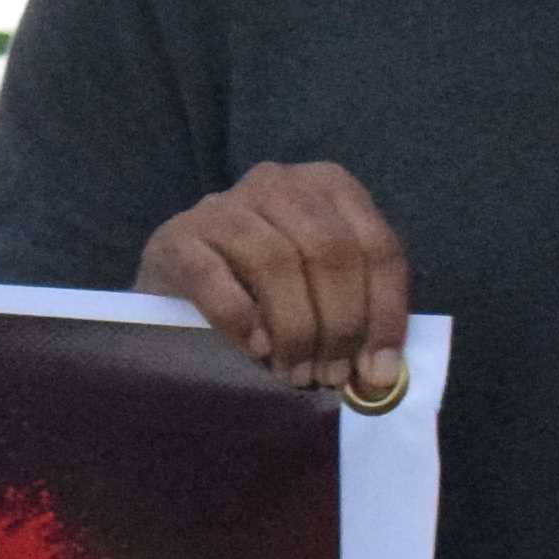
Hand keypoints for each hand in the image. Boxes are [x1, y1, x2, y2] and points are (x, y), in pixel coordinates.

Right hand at [134, 161, 410, 398]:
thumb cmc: (259, 287)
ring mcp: (223, 205)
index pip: (377, 246)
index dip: (384, 312)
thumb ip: (354, 314)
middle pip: (329, 251)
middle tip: (329, 375)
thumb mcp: (319, 287)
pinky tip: (255, 349)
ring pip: (276, 261)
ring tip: (294, 372)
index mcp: (328, 186)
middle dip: (338, 324)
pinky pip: (213, 276)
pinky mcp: (177, 236)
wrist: (175, 280)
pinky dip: (240, 318)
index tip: (377, 370)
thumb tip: (380, 373)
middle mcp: (278, 182)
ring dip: (294, 328)